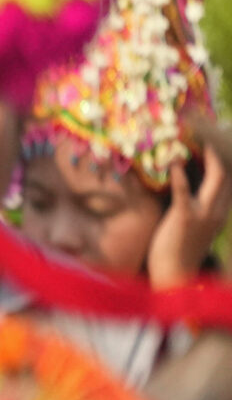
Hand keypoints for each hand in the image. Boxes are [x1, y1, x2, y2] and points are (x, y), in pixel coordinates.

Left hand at [149, 145, 230, 289]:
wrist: (175, 276)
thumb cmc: (179, 246)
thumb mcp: (196, 221)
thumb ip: (195, 199)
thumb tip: (184, 173)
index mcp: (222, 208)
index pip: (230, 175)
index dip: (227, 154)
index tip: (224, 132)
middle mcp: (218, 208)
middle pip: (228, 171)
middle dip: (223, 146)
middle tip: (215, 123)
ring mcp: (204, 213)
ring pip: (215, 177)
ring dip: (208, 153)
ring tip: (198, 133)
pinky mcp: (184, 218)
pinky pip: (184, 192)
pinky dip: (180, 175)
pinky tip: (174, 161)